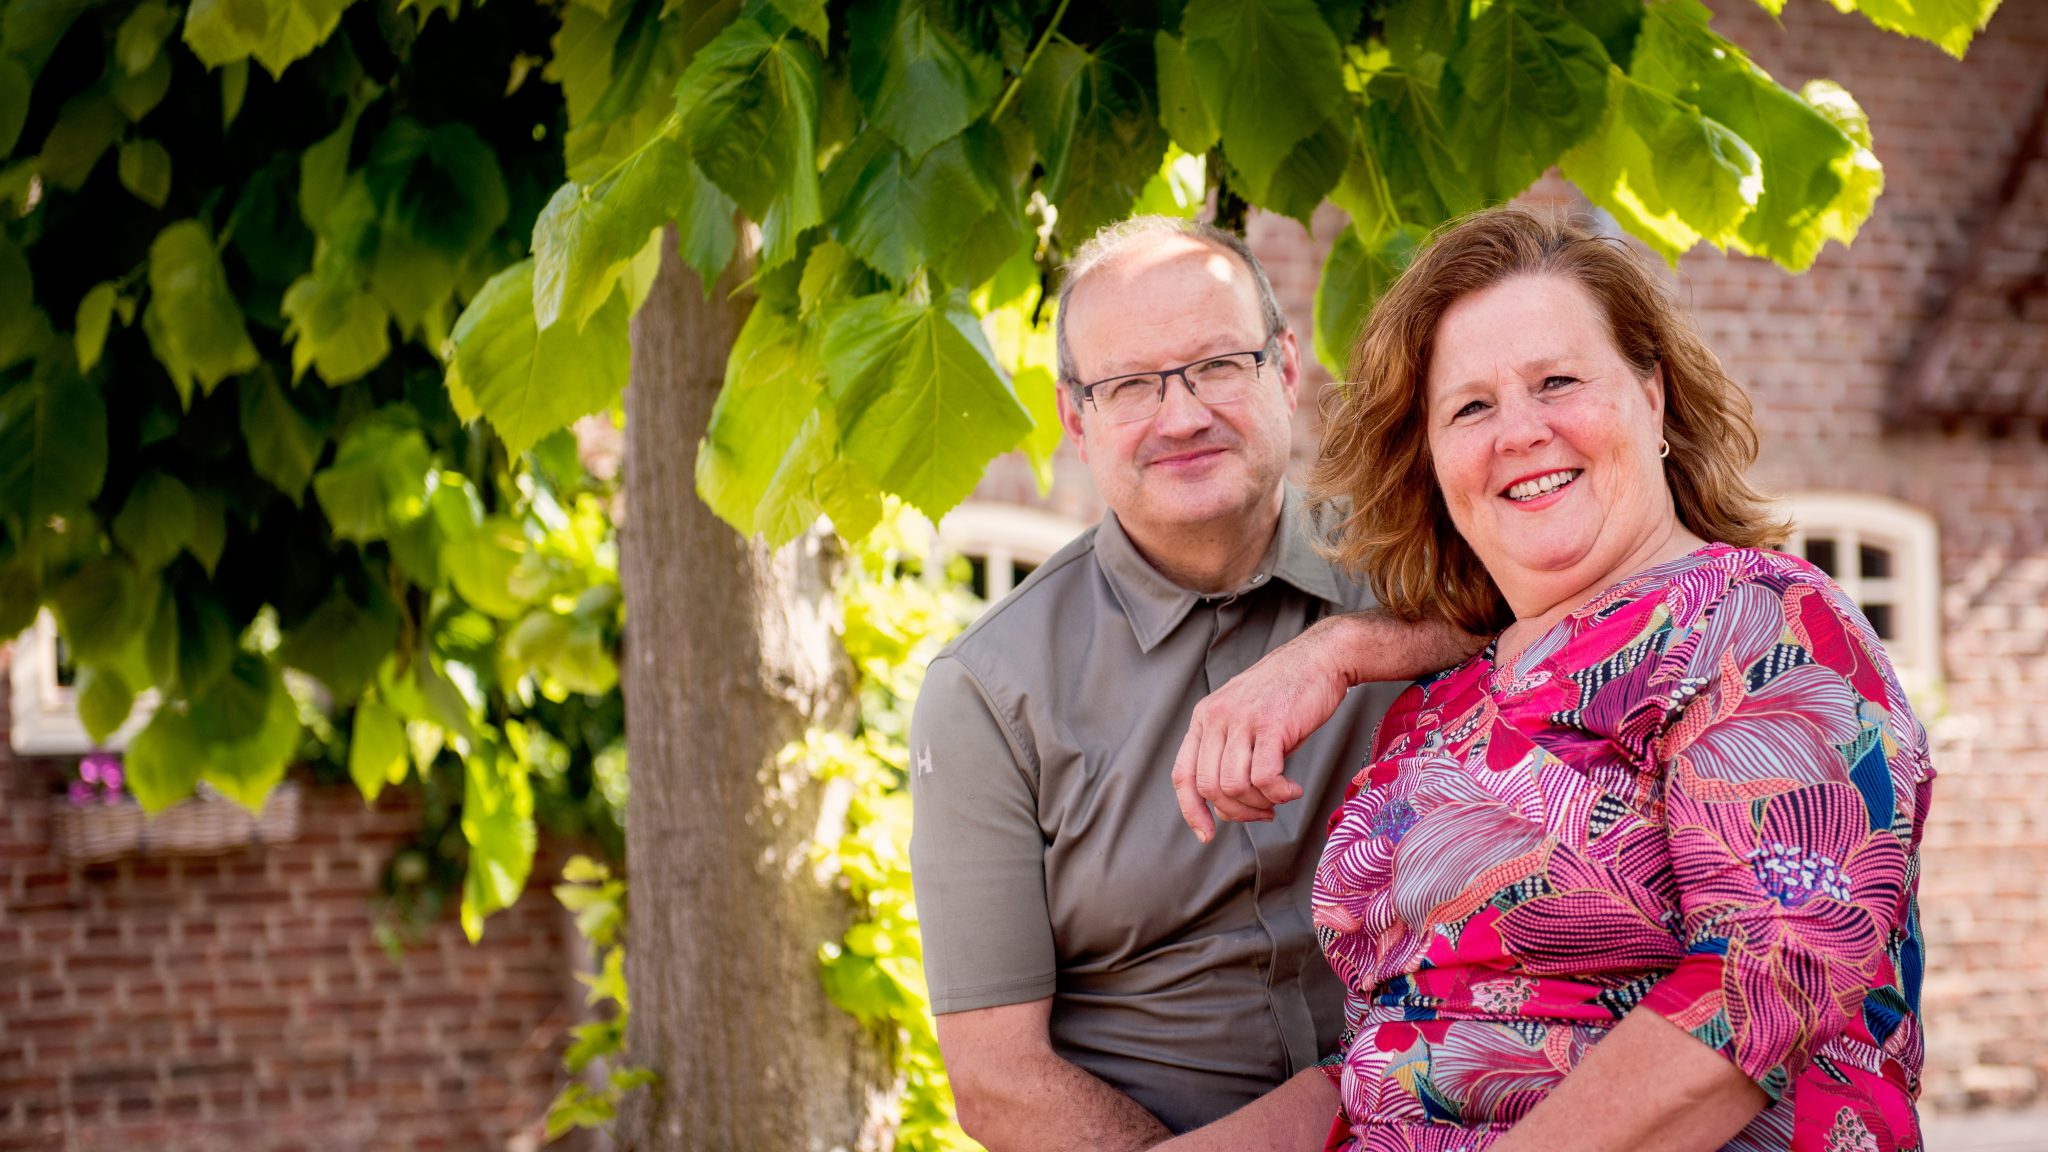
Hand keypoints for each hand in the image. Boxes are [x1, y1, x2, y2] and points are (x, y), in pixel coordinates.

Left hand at [1171, 618, 1354, 842]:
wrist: (1320, 659)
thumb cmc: (1286, 695)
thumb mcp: (1245, 722)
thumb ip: (1230, 758)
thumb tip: (1226, 808)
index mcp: (1204, 717)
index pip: (1182, 774)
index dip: (1191, 810)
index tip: (1206, 834)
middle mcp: (1217, 717)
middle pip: (1209, 786)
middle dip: (1235, 812)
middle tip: (1262, 814)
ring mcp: (1242, 719)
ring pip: (1235, 785)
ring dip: (1259, 804)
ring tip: (1278, 799)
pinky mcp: (1271, 724)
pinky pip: (1265, 777)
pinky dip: (1279, 794)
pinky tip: (1292, 790)